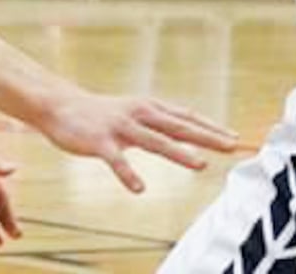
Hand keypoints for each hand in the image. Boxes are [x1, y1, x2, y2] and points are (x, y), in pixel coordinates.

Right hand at [37, 92, 238, 192]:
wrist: (60, 105)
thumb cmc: (103, 113)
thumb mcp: (136, 113)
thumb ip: (161, 122)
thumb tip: (192, 132)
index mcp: (150, 107)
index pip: (187, 118)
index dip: (211, 127)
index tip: (235, 138)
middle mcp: (139, 114)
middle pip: (179, 127)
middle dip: (207, 136)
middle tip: (232, 146)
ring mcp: (120, 127)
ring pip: (154, 141)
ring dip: (179, 153)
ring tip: (200, 165)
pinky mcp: (100, 142)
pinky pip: (117, 160)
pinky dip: (128, 174)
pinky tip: (139, 189)